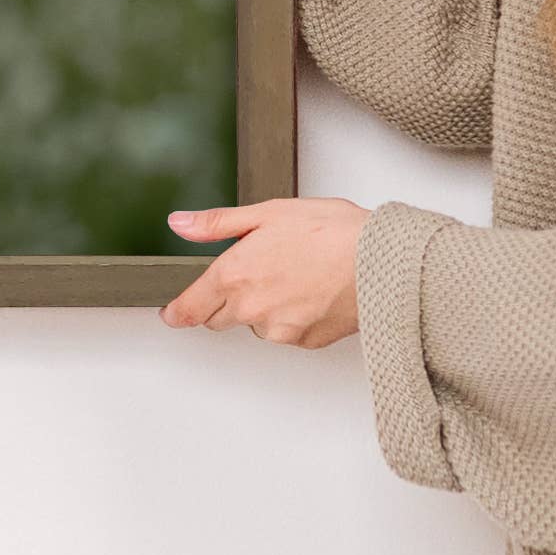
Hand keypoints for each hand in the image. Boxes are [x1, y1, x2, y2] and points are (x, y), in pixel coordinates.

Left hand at [161, 196, 365, 346]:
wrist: (383, 261)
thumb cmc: (331, 232)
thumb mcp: (267, 213)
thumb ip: (216, 224)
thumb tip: (180, 224)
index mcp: (234, 276)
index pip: (190, 309)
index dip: (177, 312)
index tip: (172, 314)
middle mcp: (252, 310)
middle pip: (220, 318)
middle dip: (226, 302)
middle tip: (253, 275)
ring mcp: (280, 330)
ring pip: (256, 326)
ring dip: (263, 309)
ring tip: (293, 276)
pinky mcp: (307, 342)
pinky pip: (288, 333)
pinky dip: (292, 317)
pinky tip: (311, 292)